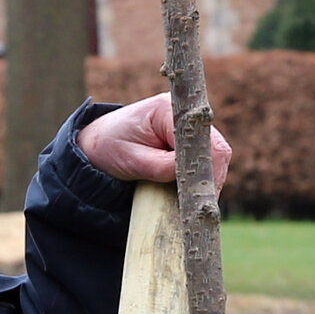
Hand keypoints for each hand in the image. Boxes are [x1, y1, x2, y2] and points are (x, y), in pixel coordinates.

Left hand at [78, 92, 230, 194]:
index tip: (200, 192)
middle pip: (216, 147)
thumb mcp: (133, 161)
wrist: (97, 145)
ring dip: (208, 179)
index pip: (202, 139)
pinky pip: (207, 159)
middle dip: (211, 177)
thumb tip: (196, 178)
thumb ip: (163, 167)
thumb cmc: (110, 149)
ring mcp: (189, 126)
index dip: (207, 167)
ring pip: (215, 156)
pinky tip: (194, 193)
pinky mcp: (189, 140)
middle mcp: (184, 113)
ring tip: (197, 202)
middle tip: (202, 204)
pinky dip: (202, 177)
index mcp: (168, 109)